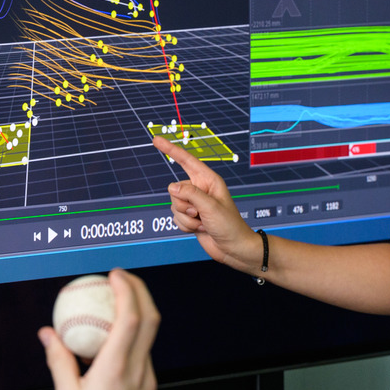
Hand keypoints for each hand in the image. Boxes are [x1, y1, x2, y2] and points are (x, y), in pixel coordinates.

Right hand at [40, 268, 158, 389]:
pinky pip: (144, 355)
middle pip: (150, 319)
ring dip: (138, 314)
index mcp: (115, 369)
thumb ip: (58, 359)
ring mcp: (148, 381)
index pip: (130, 318)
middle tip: (120, 277)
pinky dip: (134, 338)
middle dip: (140, 291)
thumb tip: (47, 333)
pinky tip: (115, 341)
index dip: (127, 290)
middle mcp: (137, 371)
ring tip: (117, 303)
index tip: (114, 275)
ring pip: (149, 337)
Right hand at [154, 135, 258, 269]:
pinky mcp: (190, 217)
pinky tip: (200, 229)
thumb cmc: (230, 226)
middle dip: (185, 205)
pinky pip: (175, 218)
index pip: (186, 160)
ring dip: (187, 219)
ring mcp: (194, 204)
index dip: (170, 149)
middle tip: (201, 214)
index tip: (156, 140)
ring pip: (174, 205)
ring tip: (203, 223)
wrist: (233, 249)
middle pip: (175, 189)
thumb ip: (190, 194)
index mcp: (208, 180)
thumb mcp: (211, 207)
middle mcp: (199, 189)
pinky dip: (186, 226)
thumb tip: (172, 187)